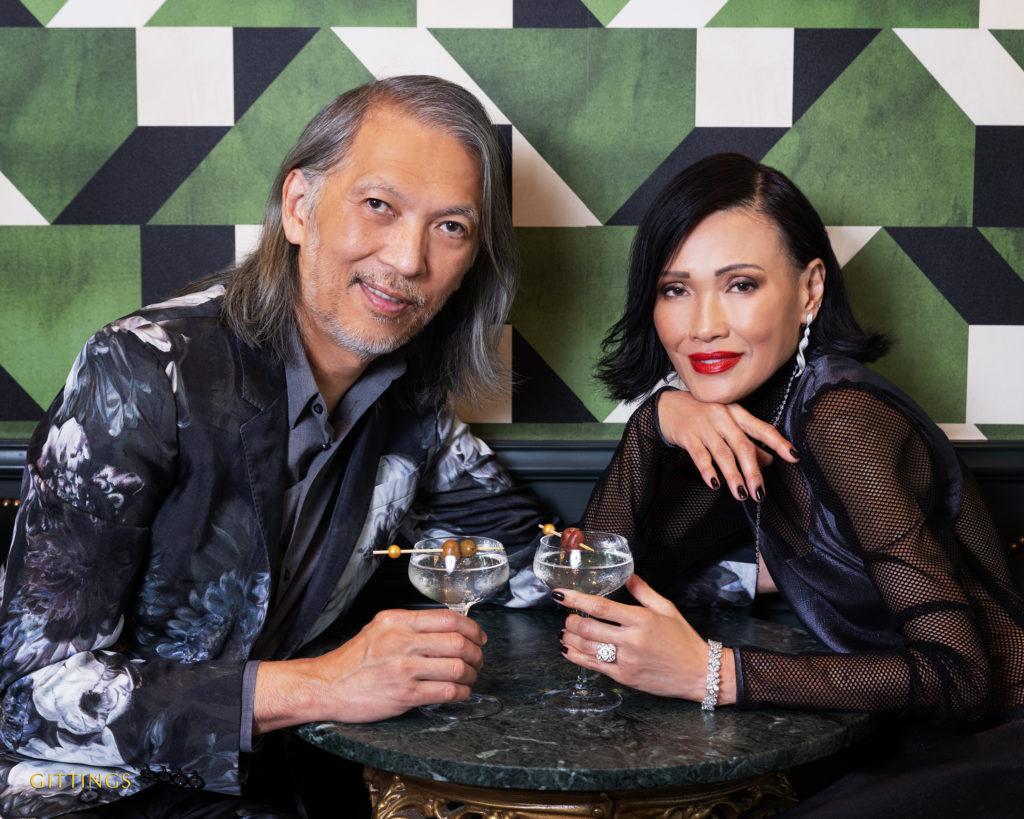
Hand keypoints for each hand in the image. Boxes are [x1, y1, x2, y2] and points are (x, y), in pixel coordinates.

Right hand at [253, 608, 486, 731]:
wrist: (326, 686)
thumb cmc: (353, 660)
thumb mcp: (379, 628)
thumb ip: (409, 626)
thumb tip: (446, 629)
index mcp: (397, 620)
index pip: (448, 618)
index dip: (472, 628)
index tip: (479, 636)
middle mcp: (401, 641)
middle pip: (457, 642)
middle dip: (476, 652)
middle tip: (478, 659)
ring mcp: (403, 668)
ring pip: (456, 667)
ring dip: (471, 673)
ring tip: (470, 676)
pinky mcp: (404, 694)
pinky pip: (446, 691)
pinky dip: (461, 692)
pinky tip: (460, 691)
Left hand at [555, 575, 735, 704]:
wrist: (699, 673)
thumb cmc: (683, 639)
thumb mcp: (666, 609)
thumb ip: (643, 591)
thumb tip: (627, 574)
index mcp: (641, 619)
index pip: (600, 606)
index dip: (576, 599)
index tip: (560, 594)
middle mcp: (632, 640)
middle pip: (587, 628)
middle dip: (570, 621)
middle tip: (566, 616)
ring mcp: (627, 661)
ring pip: (586, 648)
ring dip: (569, 639)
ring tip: (564, 632)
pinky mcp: (624, 677)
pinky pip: (593, 666)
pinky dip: (575, 657)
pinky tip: (568, 650)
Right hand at [657, 389, 797, 500]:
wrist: (667, 406)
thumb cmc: (702, 415)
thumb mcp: (727, 423)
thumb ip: (748, 441)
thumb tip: (770, 459)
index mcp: (736, 413)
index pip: (762, 428)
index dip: (779, 443)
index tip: (793, 457)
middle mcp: (722, 417)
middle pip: (742, 446)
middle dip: (753, 472)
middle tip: (759, 493)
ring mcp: (704, 425)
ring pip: (723, 454)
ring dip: (733, 476)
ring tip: (741, 494)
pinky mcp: (687, 434)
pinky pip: (700, 455)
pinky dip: (708, 471)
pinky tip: (714, 484)